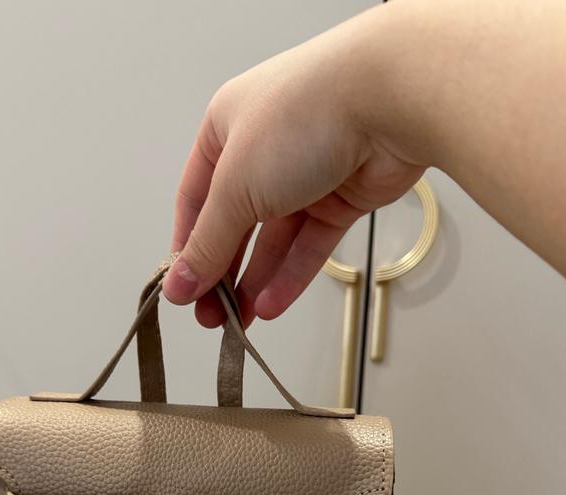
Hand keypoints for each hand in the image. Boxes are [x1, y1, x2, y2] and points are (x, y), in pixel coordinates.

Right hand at [162, 13, 423, 327]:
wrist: (388, 101)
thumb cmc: (301, 119)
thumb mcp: (235, 188)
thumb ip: (207, 244)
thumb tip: (177, 286)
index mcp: (226, 128)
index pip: (196, 199)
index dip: (188, 247)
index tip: (181, 290)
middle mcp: (264, 149)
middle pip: (235, 224)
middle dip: (222, 273)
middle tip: (210, 317)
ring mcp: (306, 173)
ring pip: (274, 239)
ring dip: (255, 281)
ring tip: (240, 322)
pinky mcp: (344, 196)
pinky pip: (310, 244)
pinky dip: (291, 275)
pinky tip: (271, 305)